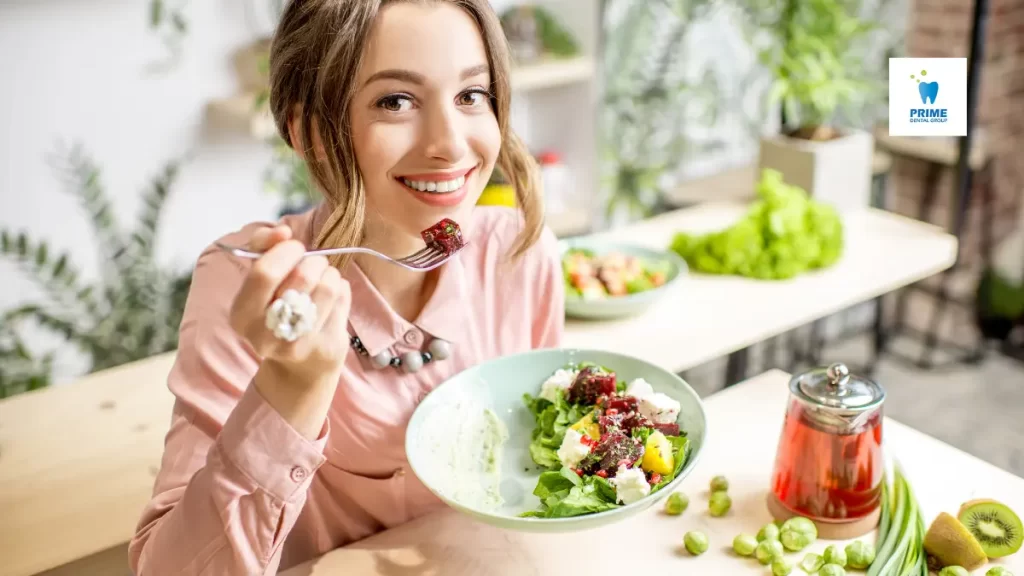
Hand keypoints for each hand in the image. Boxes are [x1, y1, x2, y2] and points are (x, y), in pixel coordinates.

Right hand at [228, 224, 351, 385]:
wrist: (299, 365)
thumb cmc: (277, 309)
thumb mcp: (259, 278)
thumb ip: (262, 246)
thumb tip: (282, 231)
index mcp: (242, 316)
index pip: (265, 272)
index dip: (286, 251)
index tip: (294, 247)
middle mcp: (266, 336)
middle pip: (303, 277)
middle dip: (314, 261)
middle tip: (313, 264)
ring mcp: (298, 345)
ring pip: (328, 286)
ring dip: (330, 274)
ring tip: (324, 279)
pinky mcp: (327, 346)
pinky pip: (343, 299)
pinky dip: (341, 290)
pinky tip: (332, 298)